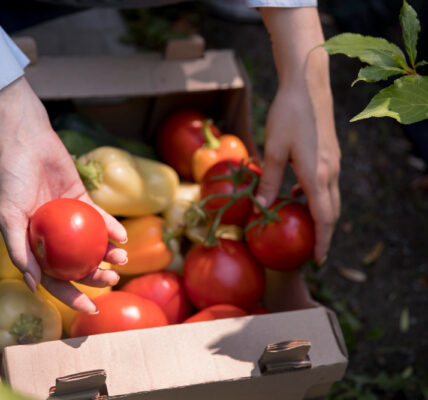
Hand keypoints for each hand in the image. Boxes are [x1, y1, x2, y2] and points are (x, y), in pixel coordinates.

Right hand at [0, 77, 127, 312]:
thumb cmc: (12, 178)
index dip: (70, 295)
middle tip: (112, 279)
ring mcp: (68, 219)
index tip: (90, 307)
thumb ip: (20, 250)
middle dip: (95, 275)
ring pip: (91, 243)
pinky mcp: (82, 200)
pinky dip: (111, 228)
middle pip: (76, 263)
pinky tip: (122, 236)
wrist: (28, 141)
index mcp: (33, 244)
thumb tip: (36, 285)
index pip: (53, 278)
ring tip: (121, 258)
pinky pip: (99, 218)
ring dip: (108, 253)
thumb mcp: (9, 215)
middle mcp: (51, 235)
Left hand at [257, 7, 340, 264]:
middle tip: (310, 249)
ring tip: (302, 227)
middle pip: (331, 212)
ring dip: (319, 216)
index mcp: (317, 175)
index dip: (322, 241)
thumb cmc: (288, 115)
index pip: (324, 218)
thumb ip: (270, 180)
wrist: (307, 86)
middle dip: (323, 233)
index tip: (317, 260)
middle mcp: (330, 172)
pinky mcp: (330, 155)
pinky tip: (298, 195)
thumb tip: (262, 206)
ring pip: (330, 199)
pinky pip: (326, 185)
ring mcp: (333, 163)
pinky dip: (316, 197)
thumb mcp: (274, 150)